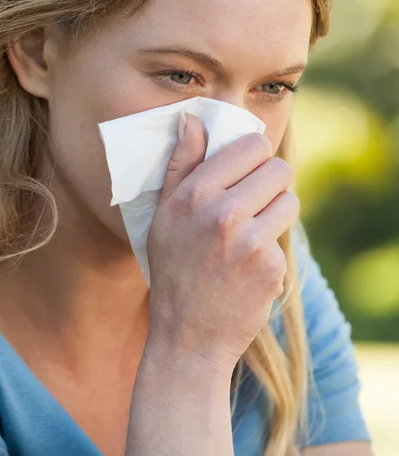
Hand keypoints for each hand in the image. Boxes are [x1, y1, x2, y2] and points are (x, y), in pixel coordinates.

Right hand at [146, 113, 298, 371]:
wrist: (188, 336)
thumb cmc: (173, 269)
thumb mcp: (164, 214)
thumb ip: (181, 164)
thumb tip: (192, 119)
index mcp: (195, 194)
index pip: (252, 145)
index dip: (256, 153)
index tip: (250, 166)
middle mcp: (224, 213)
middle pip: (279, 169)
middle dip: (270, 182)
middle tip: (254, 200)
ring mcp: (250, 242)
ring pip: (290, 200)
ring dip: (275, 212)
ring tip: (250, 232)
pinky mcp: (271, 267)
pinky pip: (285, 239)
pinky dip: (272, 249)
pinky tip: (249, 266)